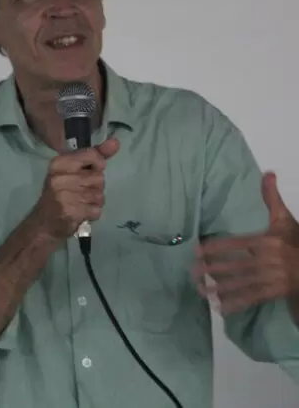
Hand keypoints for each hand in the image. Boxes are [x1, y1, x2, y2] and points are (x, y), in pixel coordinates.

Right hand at [31, 138, 119, 241]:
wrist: (43, 223)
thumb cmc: (61, 192)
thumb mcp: (74, 170)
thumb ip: (95, 155)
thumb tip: (116, 142)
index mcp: (59, 163)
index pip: (91, 154)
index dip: (98, 164)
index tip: (91, 171)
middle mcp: (59, 177)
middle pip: (99, 177)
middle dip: (96, 187)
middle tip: (81, 192)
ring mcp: (63, 196)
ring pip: (99, 195)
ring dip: (94, 202)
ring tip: (81, 203)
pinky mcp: (70, 213)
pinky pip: (96, 210)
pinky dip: (92, 213)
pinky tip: (81, 213)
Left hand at [193, 172, 298, 314]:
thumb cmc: (294, 241)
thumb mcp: (284, 219)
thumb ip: (272, 198)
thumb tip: (268, 172)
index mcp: (266, 242)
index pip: (236, 245)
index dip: (216, 248)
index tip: (197, 251)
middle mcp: (266, 261)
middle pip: (235, 266)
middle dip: (213, 270)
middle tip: (192, 273)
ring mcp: (270, 279)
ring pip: (241, 284)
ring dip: (219, 289)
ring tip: (200, 292)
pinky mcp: (273, 293)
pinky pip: (252, 299)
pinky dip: (236, 304)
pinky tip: (220, 308)